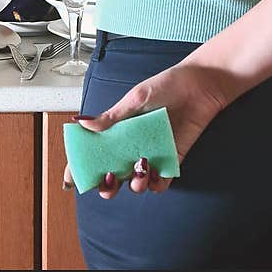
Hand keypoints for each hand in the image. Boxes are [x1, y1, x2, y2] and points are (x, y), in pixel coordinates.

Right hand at [62, 61, 227, 198]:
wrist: (201, 85)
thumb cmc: (167, 85)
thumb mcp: (135, 98)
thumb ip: (111, 116)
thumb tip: (82, 123)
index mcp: (118, 131)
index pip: (95, 152)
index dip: (81, 168)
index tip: (70, 180)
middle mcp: (132, 146)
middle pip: (112, 176)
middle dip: (106, 186)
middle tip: (109, 178)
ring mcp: (151, 154)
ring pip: (135, 183)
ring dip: (134, 183)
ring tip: (140, 167)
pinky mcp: (172, 160)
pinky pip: (161, 182)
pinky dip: (156, 184)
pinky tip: (155, 173)